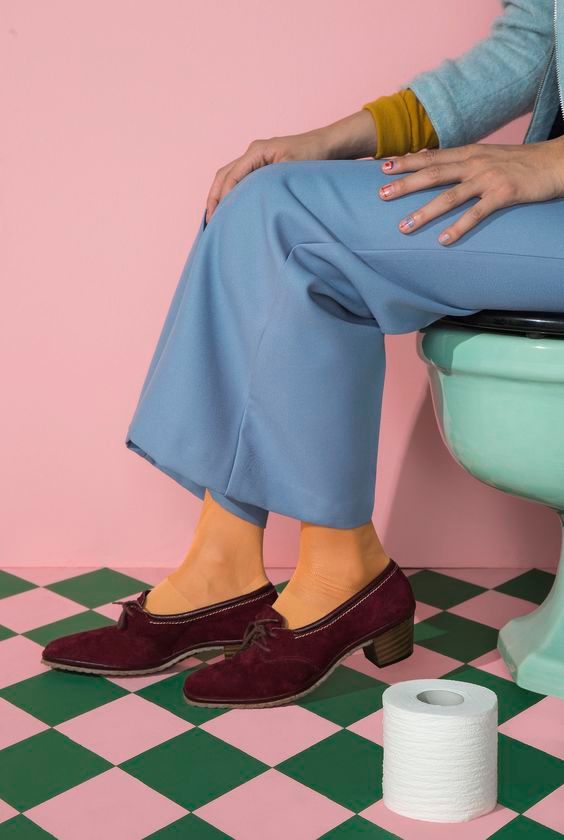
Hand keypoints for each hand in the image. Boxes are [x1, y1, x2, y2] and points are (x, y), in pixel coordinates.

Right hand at [205, 110, 376, 222]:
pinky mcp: (263, 166)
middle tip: (209, 220)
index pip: (231, 176)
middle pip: (223, 175)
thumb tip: (250, 201)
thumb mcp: (292, 170)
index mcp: (256, 152)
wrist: (329, 145)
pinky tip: (231, 208)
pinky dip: (232, 193)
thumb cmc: (314, 156)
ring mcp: (256, 158)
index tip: (219, 216)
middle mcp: (253, 153)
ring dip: (220, 195)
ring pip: (229, 176)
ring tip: (214, 217)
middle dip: (214, 198)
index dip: (223, 197)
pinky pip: (240, 179)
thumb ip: (269, 184)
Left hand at [377, 138, 563, 244]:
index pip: (431, 156)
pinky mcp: (503, 194)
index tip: (382, 167)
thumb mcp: (488, 156)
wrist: (555, 162)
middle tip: (380, 195)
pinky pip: (476, 214)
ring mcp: (488, 178)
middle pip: (433, 174)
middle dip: (405, 185)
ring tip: (404, 227)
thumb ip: (464, 161)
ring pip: (449, 196)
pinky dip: (458, 227)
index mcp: (469, 152)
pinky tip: (443, 240)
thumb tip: (439, 167)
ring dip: (424, 212)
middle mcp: (475, 163)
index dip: (406, 161)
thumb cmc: (520, 163)